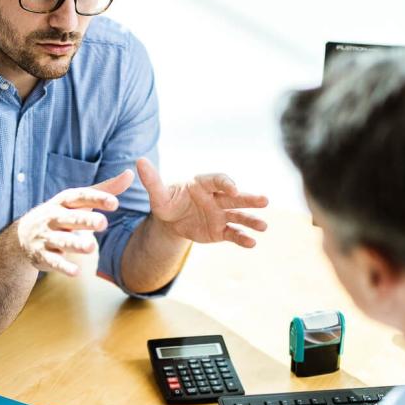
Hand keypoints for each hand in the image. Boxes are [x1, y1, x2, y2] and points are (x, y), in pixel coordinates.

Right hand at [16, 170, 133, 275]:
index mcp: (63, 202)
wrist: (22, 236)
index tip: (115, 203)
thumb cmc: (60, 214)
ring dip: (75, 244)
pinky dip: (64, 267)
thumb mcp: (78, 201)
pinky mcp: (43, 256)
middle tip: (103, 223)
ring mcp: (46, 237)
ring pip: (62, 241)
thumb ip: (104, 189)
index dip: (97, 199)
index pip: (80, 197)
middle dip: (85, 221)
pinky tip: (76, 272)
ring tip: (91, 247)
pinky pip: (53, 262)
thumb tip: (129, 174)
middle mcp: (53, 217)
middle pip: (70, 218)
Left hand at [136, 158, 267, 247]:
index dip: (226, 183)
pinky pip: (233, 234)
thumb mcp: (158, 194)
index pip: (218, 180)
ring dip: (251, 220)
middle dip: (249, 199)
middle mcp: (216, 198)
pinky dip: (242, 238)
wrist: (171, 221)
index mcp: (203, 184)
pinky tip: (252, 243)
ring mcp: (221, 214)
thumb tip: (139, 161)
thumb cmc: (166, 202)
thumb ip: (152, 180)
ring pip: (239, 216)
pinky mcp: (221, 230)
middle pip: (235, 197)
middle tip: (265, 201)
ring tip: (263, 227)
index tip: (232, 189)